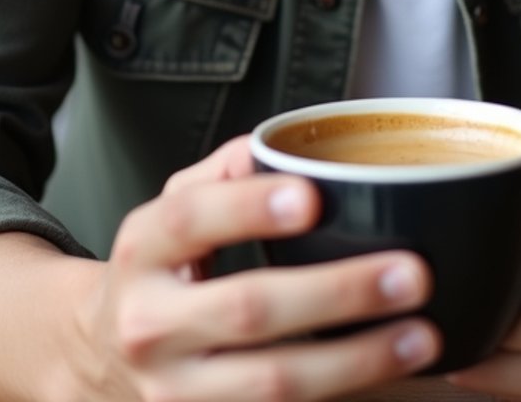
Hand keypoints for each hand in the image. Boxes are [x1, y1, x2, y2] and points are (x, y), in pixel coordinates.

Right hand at [69, 135, 440, 401]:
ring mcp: (175, 392)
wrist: (99, 357)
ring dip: (356, 361)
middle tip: (411, 273)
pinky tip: (387, 378)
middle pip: (248, 310)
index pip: (191, 220)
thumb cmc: (160, 268)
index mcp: (142, 249)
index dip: (249, 209)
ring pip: (272, 383)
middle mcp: (151, 324)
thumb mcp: (173, 207)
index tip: (312, 197)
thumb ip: (226, 171)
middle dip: (337, 292)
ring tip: (421, 335)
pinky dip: (339, 397)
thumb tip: (287, 144)